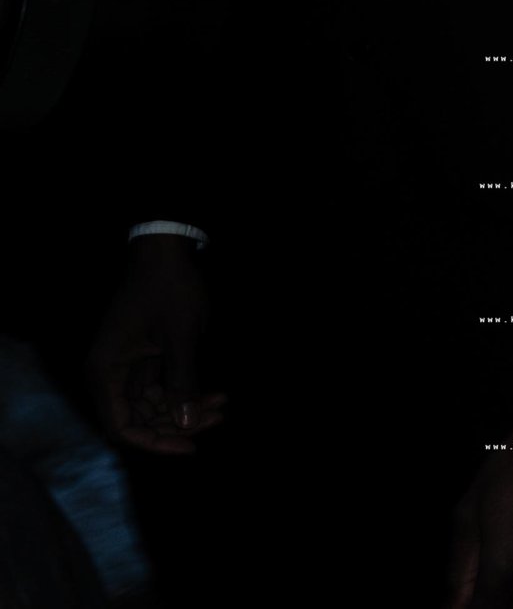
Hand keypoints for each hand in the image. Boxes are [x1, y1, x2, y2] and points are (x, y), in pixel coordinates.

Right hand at [86, 236, 226, 453]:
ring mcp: (124, 366)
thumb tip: (187, 424)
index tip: (190, 447)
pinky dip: (184, 391)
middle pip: (138, 419)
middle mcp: (107, 374)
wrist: (165, 251)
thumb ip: (182, 382)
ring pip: (152, 404)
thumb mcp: (180, 337)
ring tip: (223, 404)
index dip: (155, 442)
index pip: (122, 427)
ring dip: (185, 408)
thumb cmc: (168, 290)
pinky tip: (215, 393)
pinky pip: (158, 386)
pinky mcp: (141, 357)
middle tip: (219, 418)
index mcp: (104, 372)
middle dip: (178, 423)